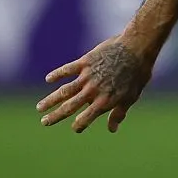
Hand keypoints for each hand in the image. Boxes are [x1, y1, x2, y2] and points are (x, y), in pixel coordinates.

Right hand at [36, 34, 152, 132]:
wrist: (137, 48)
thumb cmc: (138, 73)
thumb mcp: (132, 96)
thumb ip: (119, 112)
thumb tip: (112, 129)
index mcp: (104, 101)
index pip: (85, 119)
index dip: (79, 125)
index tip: (75, 128)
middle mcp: (93, 91)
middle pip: (69, 107)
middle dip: (55, 116)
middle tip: (44, 122)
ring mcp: (88, 76)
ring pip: (64, 91)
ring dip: (50, 100)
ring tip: (40, 107)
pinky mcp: (85, 62)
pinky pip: (67, 69)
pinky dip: (57, 74)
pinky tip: (48, 79)